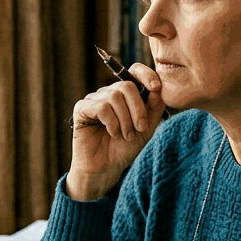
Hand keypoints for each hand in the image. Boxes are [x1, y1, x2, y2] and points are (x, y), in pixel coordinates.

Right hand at [66, 64, 165, 200]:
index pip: (134, 71)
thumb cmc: (125, 149)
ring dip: (125, 120)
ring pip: (114, 96)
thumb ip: (154, 107)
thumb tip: (159, 87)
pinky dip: (112, 122)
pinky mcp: (81, 109)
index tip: (156, 88)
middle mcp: (109, 93)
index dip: (146, 74)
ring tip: (126, 136)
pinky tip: (113, 134)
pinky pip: (101, 107)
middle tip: (140, 128)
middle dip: (137, 108)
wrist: (106, 169)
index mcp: (125, 95)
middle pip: (126, 85)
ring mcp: (94, 99)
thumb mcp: (147, 128)